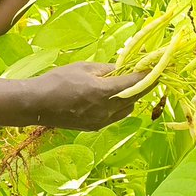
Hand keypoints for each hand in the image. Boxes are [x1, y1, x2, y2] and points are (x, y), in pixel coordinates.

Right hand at [31, 61, 149, 130]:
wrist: (36, 105)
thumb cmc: (57, 81)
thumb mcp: (84, 67)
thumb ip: (107, 69)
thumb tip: (123, 68)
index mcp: (104, 93)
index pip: (136, 83)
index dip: (150, 75)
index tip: (159, 67)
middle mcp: (106, 111)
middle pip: (136, 98)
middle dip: (144, 86)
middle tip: (148, 74)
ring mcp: (101, 122)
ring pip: (127, 109)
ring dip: (131, 97)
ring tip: (126, 85)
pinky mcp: (94, 127)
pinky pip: (115, 117)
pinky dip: (119, 106)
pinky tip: (111, 97)